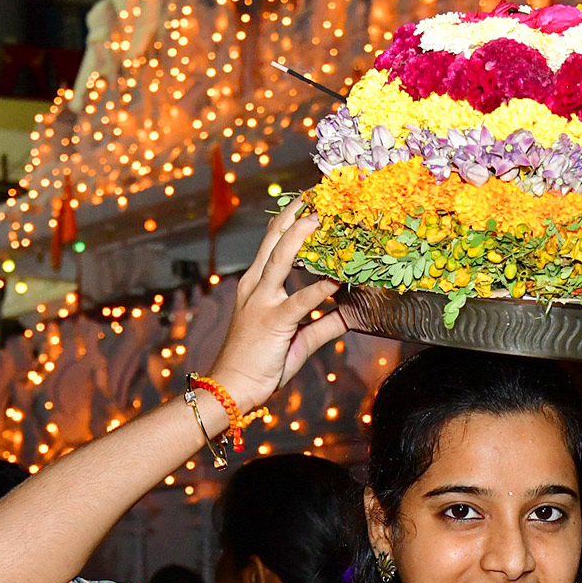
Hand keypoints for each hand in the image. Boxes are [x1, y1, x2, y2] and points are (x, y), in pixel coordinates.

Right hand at [208, 202, 345, 411]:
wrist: (231, 387)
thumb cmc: (260, 364)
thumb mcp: (297, 339)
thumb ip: (324, 324)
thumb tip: (351, 314)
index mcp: (257, 284)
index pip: (273, 242)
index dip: (291, 219)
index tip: (310, 202)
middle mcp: (256, 285)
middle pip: (274, 239)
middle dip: (295, 214)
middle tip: (317, 194)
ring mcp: (262, 301)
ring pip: (281, 258)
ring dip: (302, 235)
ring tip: (321, 218)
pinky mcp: (273, 321)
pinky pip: (300, 299)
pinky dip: (321, 287)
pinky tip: (339, 278)